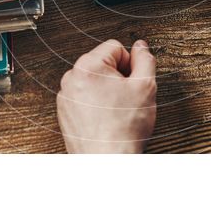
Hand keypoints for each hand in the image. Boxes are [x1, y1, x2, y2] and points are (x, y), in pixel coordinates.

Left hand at [57, 39, 156, 153]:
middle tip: (127, 98)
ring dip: (108, 90)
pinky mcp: (65, 112)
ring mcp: (66, 96)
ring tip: (117, 111)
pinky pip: (85, 96)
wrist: (107, 163)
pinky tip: (107, 119)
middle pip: (104, 63)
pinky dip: (97, 103)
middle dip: (118, 76)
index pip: (116, 47)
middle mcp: (71, 78)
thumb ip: (145, 59)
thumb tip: (141, 46)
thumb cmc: (124, 130)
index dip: (131, 63)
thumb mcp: (145, 87)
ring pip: (95, 81)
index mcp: (87, 66)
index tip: (133, 82)